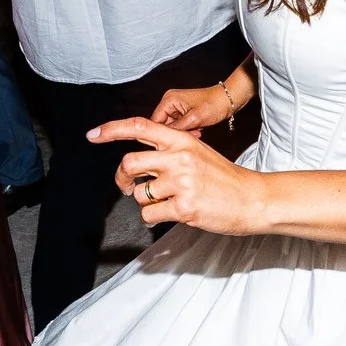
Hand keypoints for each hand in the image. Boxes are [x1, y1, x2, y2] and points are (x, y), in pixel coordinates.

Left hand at [92, 118, 269, 235]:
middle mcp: (179, 158)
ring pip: (138, 194)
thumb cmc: (224, 178)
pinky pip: (149, 215)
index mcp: (182, 141)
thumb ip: (169, 151)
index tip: (92, 136)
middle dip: (121, 180)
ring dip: (146, 202)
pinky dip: (154, 218)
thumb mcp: (197, 152)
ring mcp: (181, 183)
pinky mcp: (184, 208)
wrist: (253, 199)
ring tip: (167, 202)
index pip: (139, 127)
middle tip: (125, 187)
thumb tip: (137, 160)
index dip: (111, 130)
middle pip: (129, 164)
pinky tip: (172, 213)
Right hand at [151, 81, 237, 132]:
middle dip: (176, 132)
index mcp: (169, 100)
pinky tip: (198, 129)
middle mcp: (170, 102)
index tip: (168, 142)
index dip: (161, 133)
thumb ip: (176, 128)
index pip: (155, 121)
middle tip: (190, 134)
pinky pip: (180, 125)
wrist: (228, 100)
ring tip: (196, 130)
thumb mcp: (194, 119)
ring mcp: (176, 107)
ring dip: (183, 132)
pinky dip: (188, 130)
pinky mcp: (183, 112)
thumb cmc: (214, 104)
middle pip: (163, 124)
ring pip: (172, 127)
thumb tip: (162, 137)